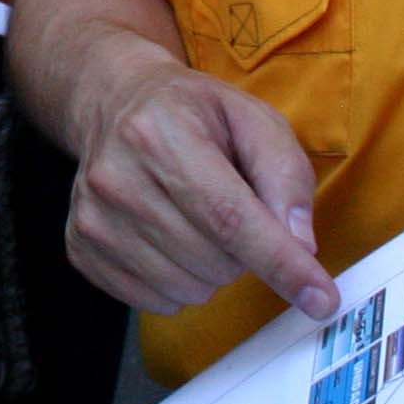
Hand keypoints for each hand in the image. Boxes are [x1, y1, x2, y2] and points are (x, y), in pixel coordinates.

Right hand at [66, 52, 334, 319]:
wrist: (115, 102)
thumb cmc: (194, 114)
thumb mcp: (254, 119)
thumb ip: (286, 176)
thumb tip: (301, 245)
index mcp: (162, 133)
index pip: (229, 216)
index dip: (280, 263)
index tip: (321, 299)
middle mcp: (117, 176)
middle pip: (213, 260)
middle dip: (247, 254)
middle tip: (236, 211)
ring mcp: (93, 216)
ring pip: (188, 287)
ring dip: (214, 269)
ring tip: (201, 222)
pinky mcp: (81, 248)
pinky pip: (155, 301)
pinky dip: (180, 283)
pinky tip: (173, 240)